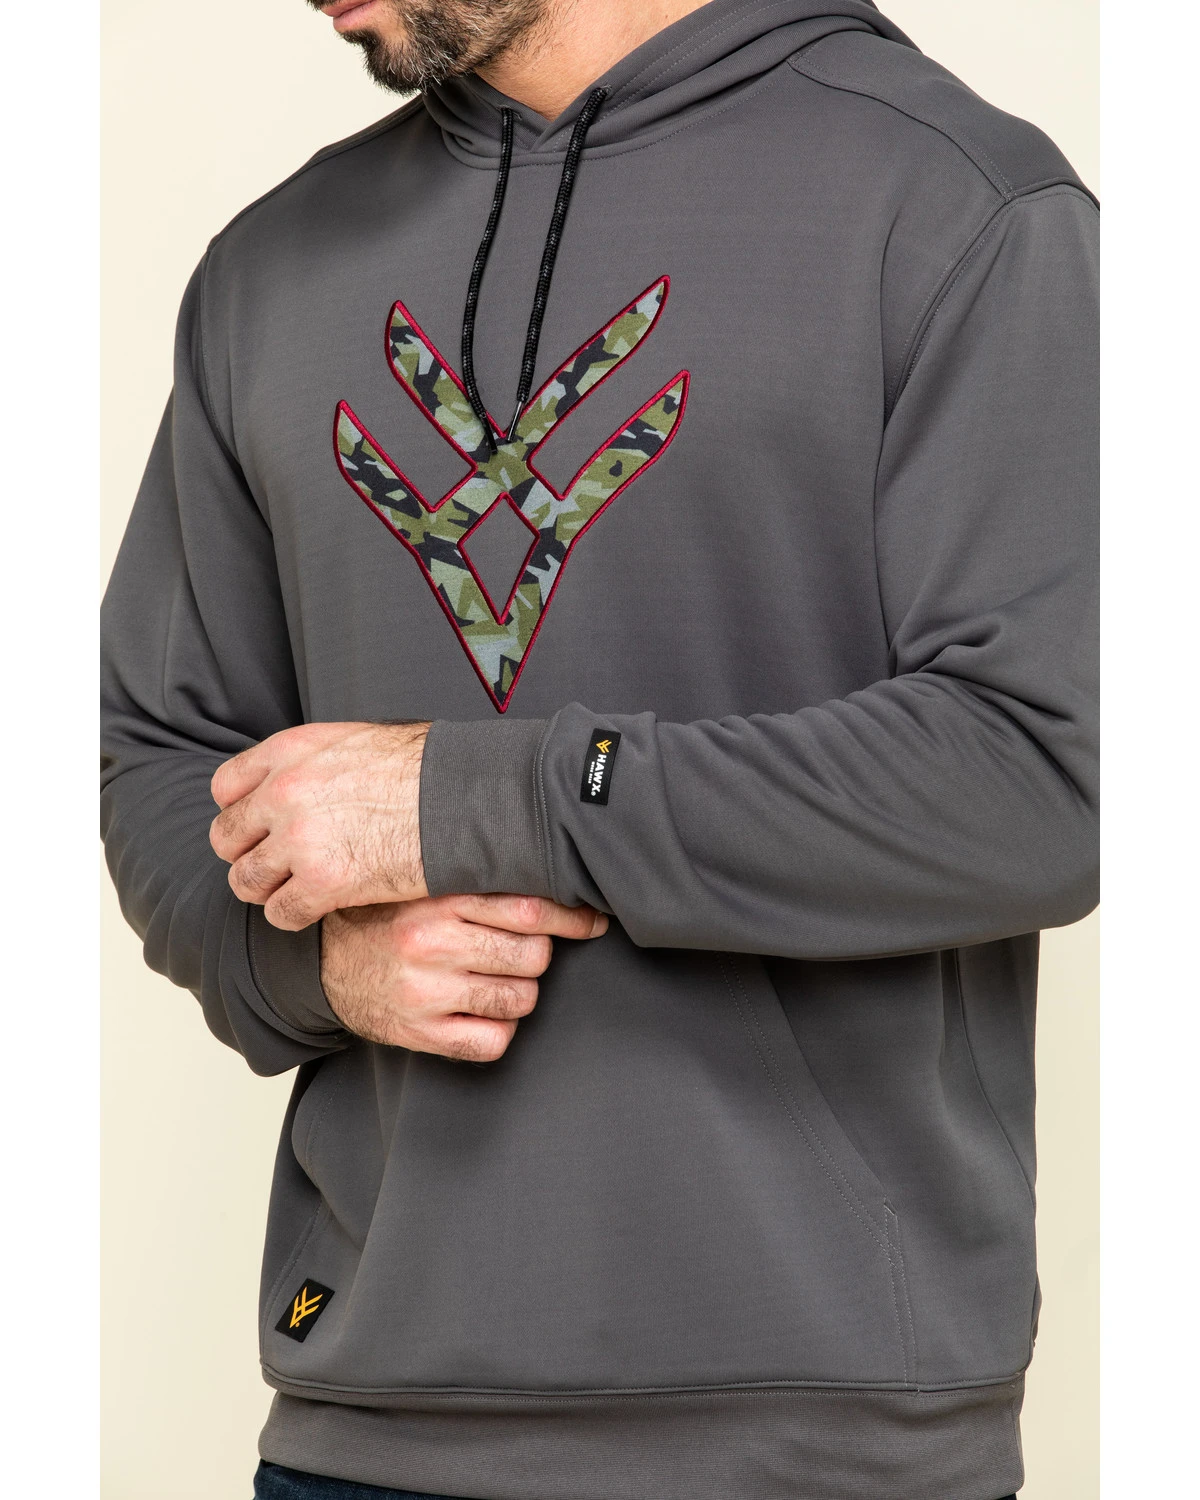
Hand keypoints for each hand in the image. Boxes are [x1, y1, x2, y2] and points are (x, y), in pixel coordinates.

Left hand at [209, 721, 428, 930]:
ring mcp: (299, 841)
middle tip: (278, 863)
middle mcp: (282, 794)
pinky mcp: (323, 883)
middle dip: (249, 853)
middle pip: (227, 838)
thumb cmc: (425, 768)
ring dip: (268, 889)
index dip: (242, 811)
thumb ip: (313, 762)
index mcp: (289, 753)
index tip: (261, 826)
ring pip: (246, 881)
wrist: (462, 797)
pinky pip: (280, 914)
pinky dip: (294, 915)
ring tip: (296, 888)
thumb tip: (304, 779)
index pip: (226, 788)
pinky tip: (318, 907)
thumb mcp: (355, 741)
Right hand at [321, 894, 607, 1061]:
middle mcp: (430, 943)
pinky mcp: (418, 1033)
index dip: (570, 916)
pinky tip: (481, 1012)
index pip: (528, 908)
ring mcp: (425, 992)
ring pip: (521, 998)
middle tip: (517, 950)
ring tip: (495, 978)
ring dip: (521, 992)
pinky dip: (499, 1029)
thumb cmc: (384, 917)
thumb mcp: (421, 883)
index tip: (592, 919)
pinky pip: (493, 1041)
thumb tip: (554, 868)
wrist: (319, 965)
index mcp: (436, 897)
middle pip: (533, 954)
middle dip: (538, 954)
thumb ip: (475, 877)